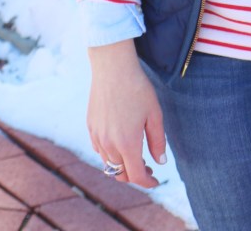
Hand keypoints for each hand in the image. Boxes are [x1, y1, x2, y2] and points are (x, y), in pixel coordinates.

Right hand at [87, 39, 165, 187]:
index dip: (147, 182)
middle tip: (148, 168)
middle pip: (120, 174)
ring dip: (122, 165)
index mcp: (127, 143)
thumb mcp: (154, 114)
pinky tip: (121, 142)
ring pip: (109, 164)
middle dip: (135, 176)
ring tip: (136, 155)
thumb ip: (158, 140)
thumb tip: (160, 161)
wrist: (112, 68)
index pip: (136, 176)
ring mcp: (97, 137)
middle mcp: (109, 144)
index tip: (156, 180)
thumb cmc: (137, 88)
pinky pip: (100, 150)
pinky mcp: (90, 128)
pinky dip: (111, 154)